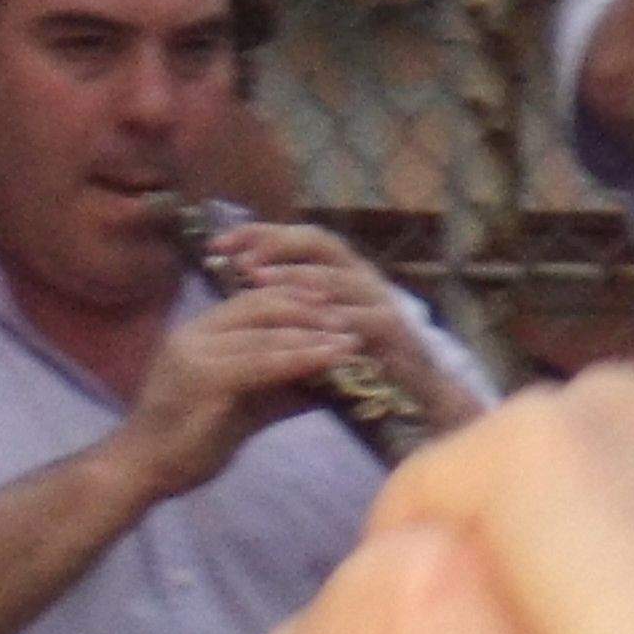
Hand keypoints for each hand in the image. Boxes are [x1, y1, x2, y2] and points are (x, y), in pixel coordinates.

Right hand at [112, 283, 359, 498]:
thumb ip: (277, 390)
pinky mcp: (204, 379)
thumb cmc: (187, 444)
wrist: (140, 472)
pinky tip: (332, 358)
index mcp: (198, 332)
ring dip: (315, 332)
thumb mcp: (240, 408)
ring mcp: (197, 353)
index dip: (297, 297)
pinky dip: (303, 357)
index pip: (253, 300)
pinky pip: (263, 361)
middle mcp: (194, 333)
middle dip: (311, 308)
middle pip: (262, 304)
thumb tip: (326, 384)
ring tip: (352, 338)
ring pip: (267, 331)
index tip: (337, 304)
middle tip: (352, 317)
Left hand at [193, 222, 473, 430]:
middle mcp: (362, 276)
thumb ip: (289, 310)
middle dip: (275, 244)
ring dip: (296, 276)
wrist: (417, 399)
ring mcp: (380, 300)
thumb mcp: (316, 331)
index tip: (217, 243)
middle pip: (319, 241)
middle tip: (237, 257)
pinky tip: (305, 322)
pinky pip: (364, 319)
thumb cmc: (359, 363)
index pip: (298, 238)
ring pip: (339, 276)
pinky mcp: (394, 331)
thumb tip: (237, 289)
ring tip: (258, 279)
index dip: (259, 234)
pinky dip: (335, 318)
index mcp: (341, 271)